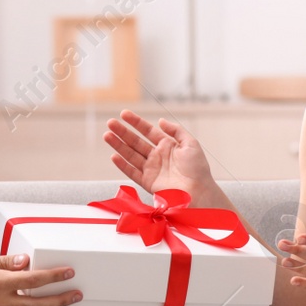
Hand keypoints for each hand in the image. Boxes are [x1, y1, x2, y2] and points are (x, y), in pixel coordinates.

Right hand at [103, 110, 219, 200]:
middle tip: (110, 123)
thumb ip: (176, 130)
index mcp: (167, 145)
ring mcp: (152, 169)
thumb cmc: (198, 169)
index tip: (124, 114)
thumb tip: (160, 120)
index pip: (148, 131)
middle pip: (136, 141)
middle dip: (122, 132)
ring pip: (131, 155)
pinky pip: (132, 172)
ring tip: (107, 135)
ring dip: (118, 145)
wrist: (199, 191)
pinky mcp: (148, 182)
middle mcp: (157, 156)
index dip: (136, 122)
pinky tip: (114, 156)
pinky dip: (122, 165)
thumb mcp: (191, 143)